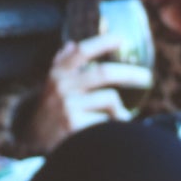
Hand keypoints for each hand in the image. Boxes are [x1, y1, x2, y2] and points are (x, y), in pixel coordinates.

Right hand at [17, 34, 152, 151]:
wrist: (33, 142)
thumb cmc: (51, 111)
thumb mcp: (52, 85)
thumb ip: (61, 65)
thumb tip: (72, 44)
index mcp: (58, 73)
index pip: (81, 52)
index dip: (102, 42)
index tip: (121, 38)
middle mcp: (62, 87)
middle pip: (104, 73)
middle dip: (131, 74)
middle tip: (147, 77)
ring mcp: (68, 106)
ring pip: (110, 99)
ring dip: (121, 111)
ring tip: (120, 118)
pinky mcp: (74, 125)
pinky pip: (107, 121)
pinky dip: (113, 126)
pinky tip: (107, 133)